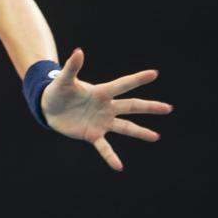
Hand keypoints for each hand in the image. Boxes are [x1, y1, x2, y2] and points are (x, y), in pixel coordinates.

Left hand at [41, 48, 172, 170]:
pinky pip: (104, 147)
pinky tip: (119, 166)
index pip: (123, 85)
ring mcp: (102, 122)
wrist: (49, 109)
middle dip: (149, 107)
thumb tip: (78, 51)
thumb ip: (72, 67)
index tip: (154, 73)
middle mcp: (106, 107)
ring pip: (125, 128)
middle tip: (168, 108)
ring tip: (155, 137)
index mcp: (101, 92)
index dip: (137, 79)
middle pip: (131, 106)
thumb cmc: (58, 91)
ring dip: (140, 132)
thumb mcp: (63, 80)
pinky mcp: (93, 135)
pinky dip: (111, 156)